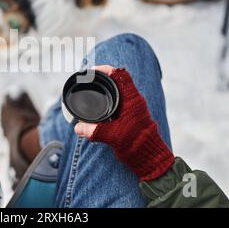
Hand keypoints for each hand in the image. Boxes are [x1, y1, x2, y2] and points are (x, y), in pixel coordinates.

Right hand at [74, 65, 173, 180]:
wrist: (151, 159)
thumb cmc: (138, 146)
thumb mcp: (114, 137)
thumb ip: (94, 131)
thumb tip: (77, 127)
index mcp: (133, 100)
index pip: (121, 75)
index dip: (107, 69)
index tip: (92, 70)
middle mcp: (133, 101)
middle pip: (117, 81)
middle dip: (102, 78)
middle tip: (87, 80)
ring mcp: (132, 108)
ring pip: (117, 91)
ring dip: (105, 89)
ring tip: (90, 90)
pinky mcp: (129, 116)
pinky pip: (117, 102)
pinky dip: (107, 100)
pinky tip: (96, 106)